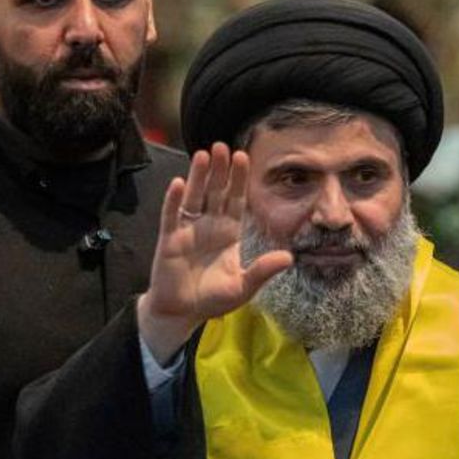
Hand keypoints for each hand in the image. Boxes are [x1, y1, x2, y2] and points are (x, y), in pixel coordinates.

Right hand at [137, 143, 292, 362]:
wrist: (181, 312)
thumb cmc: (212, 299)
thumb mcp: (242, 287)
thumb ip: (262, 271)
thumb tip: (289, 258)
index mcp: (228, 233)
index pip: (235, 200)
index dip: (239, 180)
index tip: (244, 157)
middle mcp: (209, 225)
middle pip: (215, 192)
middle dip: (220, 170)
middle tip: (222, 146)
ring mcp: (187, 230)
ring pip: (194, 197)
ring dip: (198, 176)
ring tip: (203, 154)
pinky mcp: (169, 239)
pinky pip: (171, 216)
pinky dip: (173, 200)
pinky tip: (178, 183)